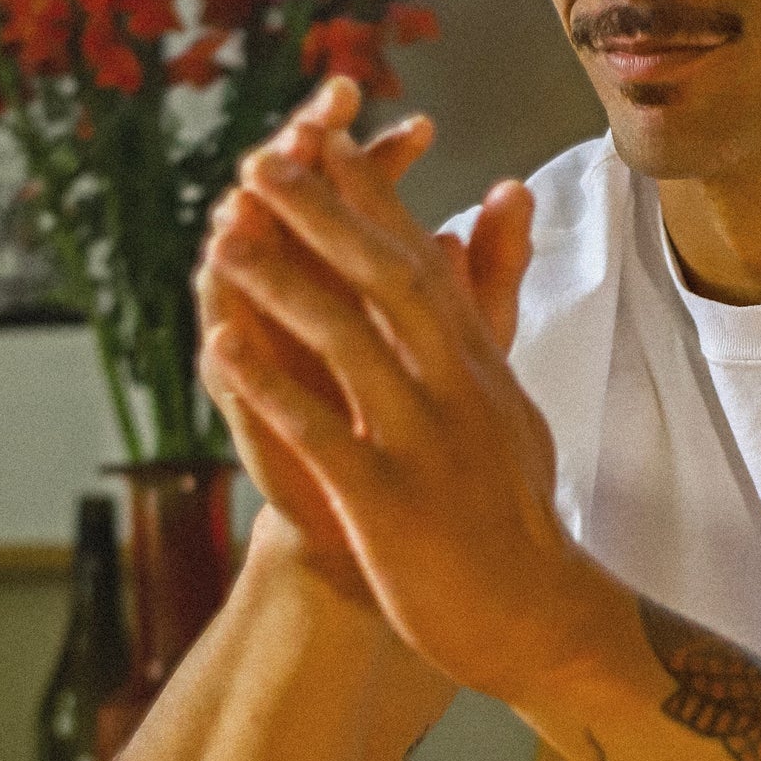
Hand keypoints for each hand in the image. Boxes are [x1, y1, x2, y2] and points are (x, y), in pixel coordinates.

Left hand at [200, 81, 584, 701]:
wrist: (539, 617)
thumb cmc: (514, 510)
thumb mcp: (510, 397)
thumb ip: (493, 302)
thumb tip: (506, 197)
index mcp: (478, 365)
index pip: (421, 262)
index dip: (369, 201)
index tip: (322, 143)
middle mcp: (459, 389)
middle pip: (389, 282)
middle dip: (325, 217)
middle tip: (266, 162)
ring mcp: (430, 444)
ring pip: (354, 346)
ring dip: (286, 286)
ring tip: (225, 236)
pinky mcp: (397, 504)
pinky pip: (328, 436)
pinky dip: (273, 390)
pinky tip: (221, 352)